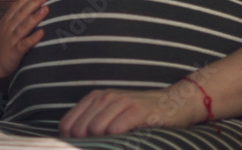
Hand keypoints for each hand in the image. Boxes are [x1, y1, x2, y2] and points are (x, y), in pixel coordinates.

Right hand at [0, 0, 49, 77]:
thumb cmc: (3, 42)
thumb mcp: (7, 25)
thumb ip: (18, 15)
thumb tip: (33, 2)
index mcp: (8, 19)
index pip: (20, 3)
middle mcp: (9, 27)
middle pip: (23, 12)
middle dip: (35, 0)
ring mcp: (11, 39)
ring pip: (24, 27)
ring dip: (35, 17)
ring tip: (46, 8)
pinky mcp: (14, 52)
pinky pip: (24, 45)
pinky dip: (32, 38)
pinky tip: (41, 32)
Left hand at [59, 80, 201, 137]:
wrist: (174, 103)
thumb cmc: (140, 114)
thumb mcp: (112, 113)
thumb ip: (92, 123)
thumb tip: (72, 143)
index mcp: (95, 98)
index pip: (67, 125)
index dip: (70, 142)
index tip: (83, 149)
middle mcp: (105, 96)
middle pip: (80, 129)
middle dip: (86, 144)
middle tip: (101, 148)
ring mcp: (122, 101)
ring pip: (96, 129)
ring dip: (102, 143)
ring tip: (113, 146)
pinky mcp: (138, 110)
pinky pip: (116, 129)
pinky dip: (117, 140)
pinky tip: (126, 142)